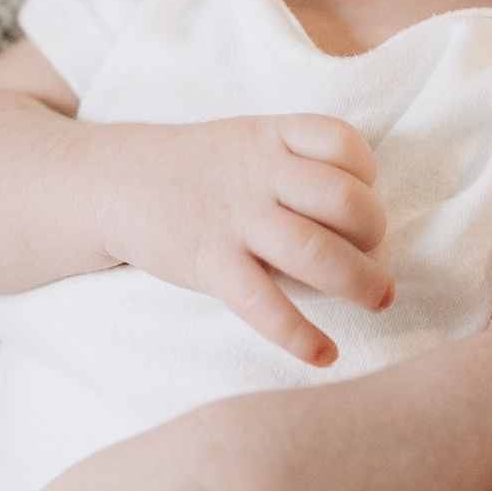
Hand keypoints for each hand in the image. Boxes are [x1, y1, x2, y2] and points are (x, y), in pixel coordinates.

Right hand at [91, 113, 388, 365]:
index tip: (361, 198)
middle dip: (374, 234)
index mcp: (271, 136)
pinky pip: (264, 303)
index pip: (343, 143)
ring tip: (377, 300)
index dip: (368, 176)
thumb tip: (363, 215)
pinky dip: (300, 334)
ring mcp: (234, 218)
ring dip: (360, 282)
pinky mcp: (208, 263)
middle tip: (373, 256)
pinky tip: (324, 354)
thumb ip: (299, 162)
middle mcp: (259, 173)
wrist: (114, 183)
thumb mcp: (248, 140)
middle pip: (345, 200)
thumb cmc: (200, 169)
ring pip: (316, 250)